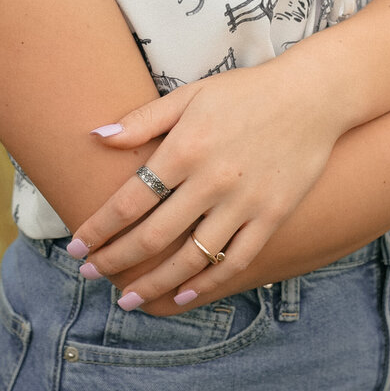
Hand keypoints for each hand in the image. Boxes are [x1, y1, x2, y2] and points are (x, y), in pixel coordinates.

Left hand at [68, 56, 345, 310]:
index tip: (77, 246)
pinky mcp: (272, 216)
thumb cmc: (245, 92)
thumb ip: (144, 119)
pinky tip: (182, 295)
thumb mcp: (191, 95)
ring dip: (155, 283)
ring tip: (129, 297)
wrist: (312, 96)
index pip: (129, 200)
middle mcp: (212, 181)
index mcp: (186, 148)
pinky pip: (235, 261)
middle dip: (115, 260)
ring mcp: (245, 203)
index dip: (99, 228)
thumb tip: (96, 137)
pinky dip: (206, 283)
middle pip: (153, 236)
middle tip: (90, 274)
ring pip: (191, 258)